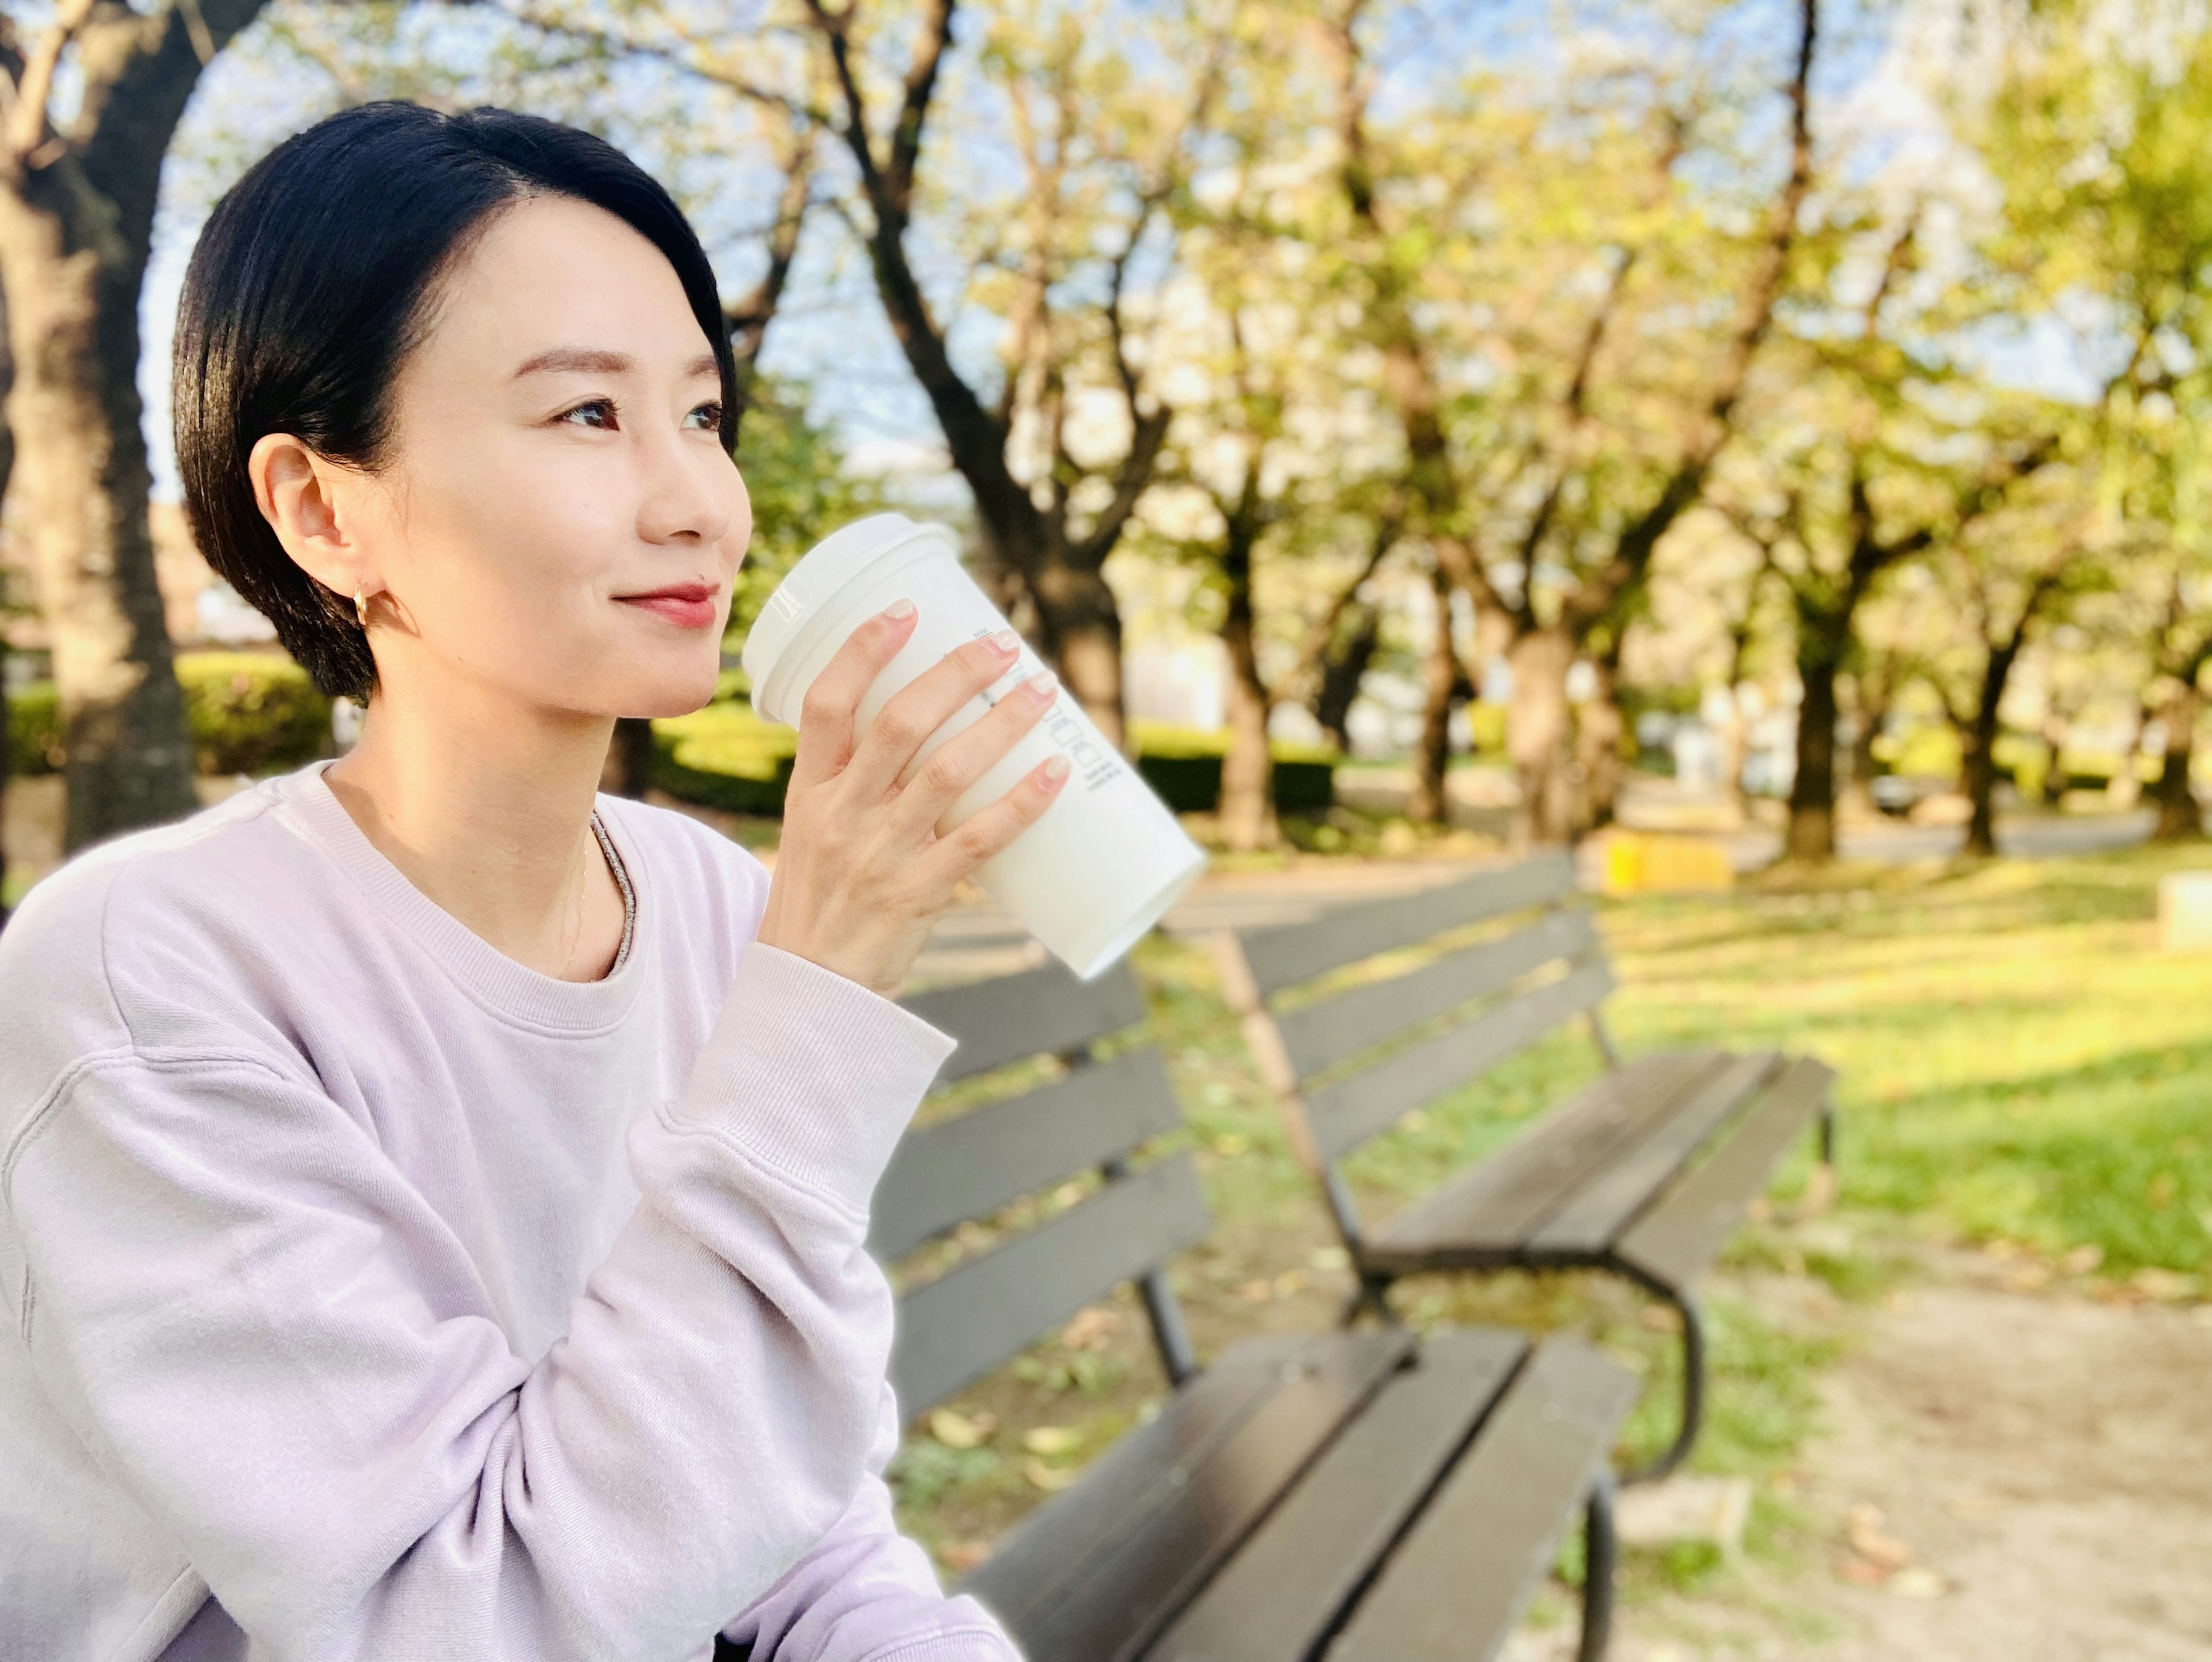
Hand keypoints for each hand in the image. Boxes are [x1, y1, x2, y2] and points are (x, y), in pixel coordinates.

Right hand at [755, 602, 1068, 995]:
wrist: (810, 990)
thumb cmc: (819, 899)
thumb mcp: (812, 829)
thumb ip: (854, 780)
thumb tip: (925, 723)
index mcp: (809, 789)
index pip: (826, 703)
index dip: (863, 650)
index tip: (906, 610)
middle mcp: (842, 813)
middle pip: (900, 723)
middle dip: (957, 674)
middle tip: (1003, 645)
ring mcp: (881, 853)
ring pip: (948, 770)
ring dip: (1002, 725)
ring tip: (1043, 692)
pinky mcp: (917, 893)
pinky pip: (980, 839)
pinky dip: (1022, 802)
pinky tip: (1056, 774)